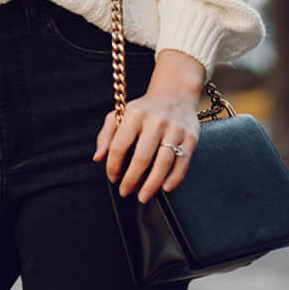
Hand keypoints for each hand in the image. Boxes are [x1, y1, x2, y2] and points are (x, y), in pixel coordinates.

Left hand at [92, 49, 203, 202]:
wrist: (176, 93)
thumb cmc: (145, 109)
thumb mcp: (121, 114)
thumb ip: (106, 135)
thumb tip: (97, 158)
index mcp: (134, 115)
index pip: (120, 144)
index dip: (113, 164)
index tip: (112, 177)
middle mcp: (155, 121)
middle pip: (142, 157)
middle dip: (132, 179)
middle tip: (125, 192)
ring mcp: (174, 129)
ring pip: (163, 162)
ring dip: (152, 183)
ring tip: (143, 196)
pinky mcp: (190, 137)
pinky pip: (183, 162)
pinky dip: (174, 178)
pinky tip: (165, 187)